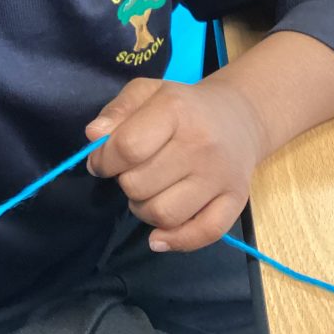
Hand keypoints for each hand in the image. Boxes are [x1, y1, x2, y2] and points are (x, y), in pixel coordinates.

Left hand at [85, 75, 266, 251]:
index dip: (104, 160)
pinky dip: (176, 241)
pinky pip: (203, 234)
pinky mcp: (237, 200)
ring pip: (163, 215)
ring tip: (149, 191)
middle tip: (134, 171)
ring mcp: (221, 175)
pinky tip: (159, 236)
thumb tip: (94, 137)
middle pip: (139, 185)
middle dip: (125, 182)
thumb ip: (116, 111)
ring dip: (143, 210)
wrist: (239, 116)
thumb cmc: (183, 105)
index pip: (128, 147)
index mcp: (176, 110)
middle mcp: (201, 144)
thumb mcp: (146, 93)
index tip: (103, 160)